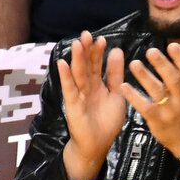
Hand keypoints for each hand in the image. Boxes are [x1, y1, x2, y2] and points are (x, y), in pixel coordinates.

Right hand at [57, 31, 126, 179]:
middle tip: (87, 34)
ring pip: (78, 74)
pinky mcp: (73, 105)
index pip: (98, 65)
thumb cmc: (107, 121)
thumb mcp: (117, 95)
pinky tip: (62, 64)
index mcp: (99, 84)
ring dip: (77, 59)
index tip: (102, 39)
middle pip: (86, 66)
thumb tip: (117, 51)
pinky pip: (69, 89)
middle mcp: (87, 87)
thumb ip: (117, 75)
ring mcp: (79, 95)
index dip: (99, 53)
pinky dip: (66, 77)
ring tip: (77, 44)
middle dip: (87, 51)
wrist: (97, 144)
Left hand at [121, 42, 179, 158]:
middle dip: (162, 65)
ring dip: (145, 77)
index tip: (172, 45)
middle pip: (173, 80)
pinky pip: (144, 107)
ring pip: (158, 92)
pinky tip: (124, 86)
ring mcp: (169, 111)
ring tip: (134, 64)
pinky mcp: (157, 120)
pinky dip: (134, 97)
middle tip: (150, 51)